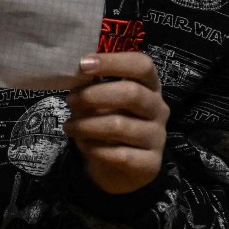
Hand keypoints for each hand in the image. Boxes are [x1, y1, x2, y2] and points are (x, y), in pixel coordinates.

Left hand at [66, 52, 167, 194]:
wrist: (119, 167)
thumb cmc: (108, 123)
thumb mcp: (99, 102)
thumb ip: (91, 85)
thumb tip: (76, 71)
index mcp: (149, 86)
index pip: (142, 65)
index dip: (114, 62)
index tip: (83, 64)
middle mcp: (158, 109)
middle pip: (132, 93)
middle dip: (94, 95)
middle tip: (70, 100)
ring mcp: (157, 137)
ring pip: (120, 125)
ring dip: (87, 125)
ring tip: (69, 126)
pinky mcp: (150, 163)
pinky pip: (119, 154)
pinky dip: (95, 149)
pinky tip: (85, 145)